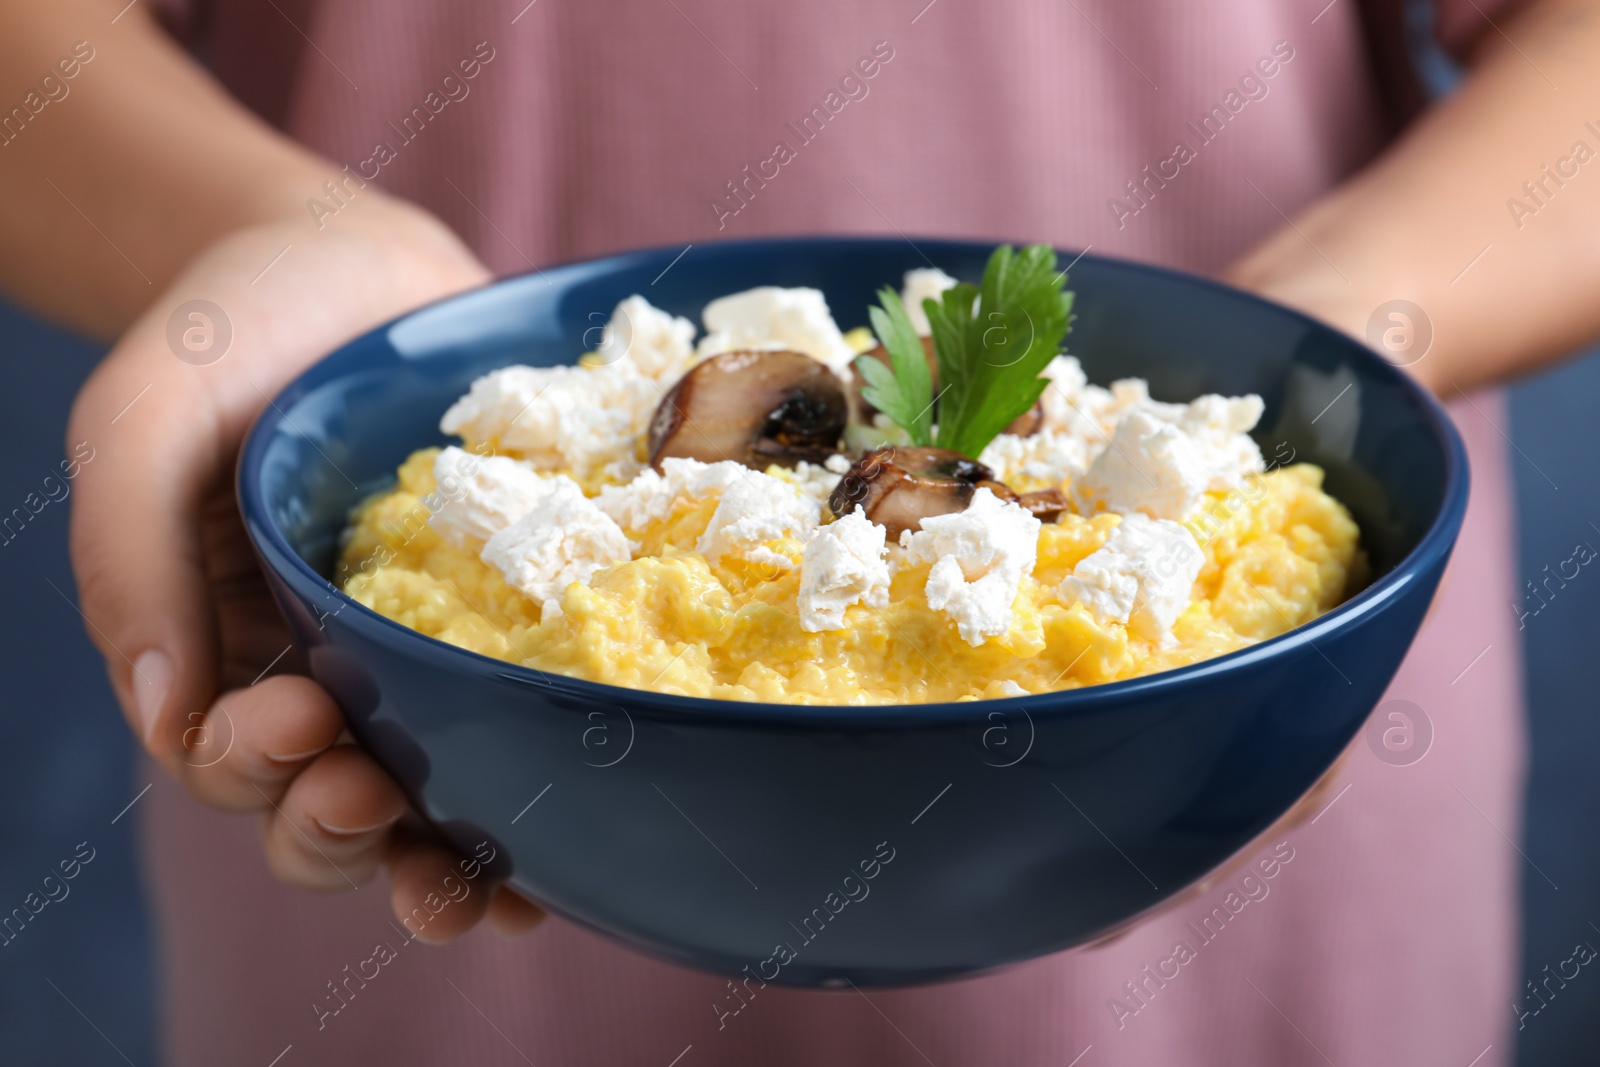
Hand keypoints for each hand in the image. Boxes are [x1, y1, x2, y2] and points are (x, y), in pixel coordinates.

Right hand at [68, 197, 544, 939]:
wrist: (347, 262)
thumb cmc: (228, 333)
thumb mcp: (141, 421)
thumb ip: (126, 560)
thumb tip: (165, 717)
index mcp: (219, 642)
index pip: (222, 755)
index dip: (254, 768)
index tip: (301, 717)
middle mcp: (315, 668)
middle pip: (314, 807)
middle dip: (336, 828)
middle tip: (372, 790)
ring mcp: (411, 657)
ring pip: (416, 803)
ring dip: (431, 861)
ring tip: (471, 876)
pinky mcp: (499, 630)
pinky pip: (507, 740)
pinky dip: (525, 819)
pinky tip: (553, 859)